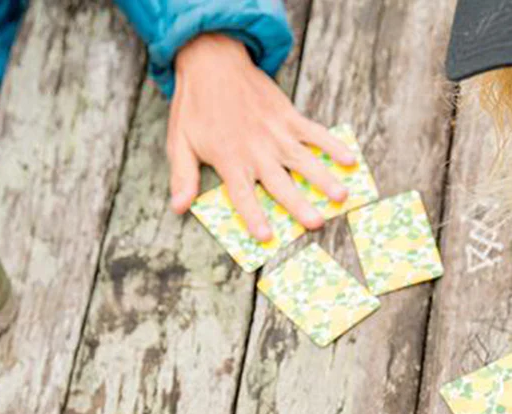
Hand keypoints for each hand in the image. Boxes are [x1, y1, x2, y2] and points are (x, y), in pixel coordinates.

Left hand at [168, 34, 355, 239]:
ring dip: (324, 178)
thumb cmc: (195, 108)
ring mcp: (276, 132)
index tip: (265, 237)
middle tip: (316, 223)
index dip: (253, 217)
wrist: (213, 62)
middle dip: (299, 204)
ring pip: (304, 160)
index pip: (243, 195)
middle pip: (280, 183)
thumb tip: (178, 207)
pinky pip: (314, 133)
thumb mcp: (180, 143)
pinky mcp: (288, 116)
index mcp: (230, 160)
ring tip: (341, 197)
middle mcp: (256, 150)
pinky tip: (348, 160)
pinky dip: (332, 145)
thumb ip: (183, 177)